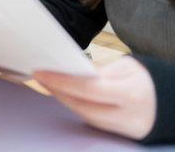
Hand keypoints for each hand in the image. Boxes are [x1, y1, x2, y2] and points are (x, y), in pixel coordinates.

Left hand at [33, 56, 155, 139]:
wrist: (165, 100)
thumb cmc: (142, 79)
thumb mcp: (125, 66)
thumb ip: (97, 70)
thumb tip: (66, 69)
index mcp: (131, 93)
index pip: (88, 88)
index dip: (61, 81)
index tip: (41, 72)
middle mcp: (130, 115)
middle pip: (83, 106)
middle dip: (58, 91)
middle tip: (41, 77)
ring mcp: (126, 128)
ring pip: (85, 116)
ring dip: (64, 100)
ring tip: (50, 84)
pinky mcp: (121, 135)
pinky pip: (93, 122)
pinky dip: (77, 108)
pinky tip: (65, 96)